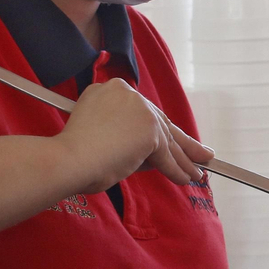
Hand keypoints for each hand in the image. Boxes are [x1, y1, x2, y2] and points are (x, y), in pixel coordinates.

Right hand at [56, 78, 211, 193]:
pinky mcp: (149, 132)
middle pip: (161, 122)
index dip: (159, 128)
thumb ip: (127, 136)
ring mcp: (141, 111)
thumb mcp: (100, 133)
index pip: (143, 112)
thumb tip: (156, 154)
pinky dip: (176, 170)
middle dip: (183, 142)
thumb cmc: (73, 153)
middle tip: (202, 154)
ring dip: (184, 160)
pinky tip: (185, 179)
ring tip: (197, 173)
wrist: (67, 160)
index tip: (170, 139)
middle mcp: (129, 94)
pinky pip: (166, 156)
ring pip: (167, 140)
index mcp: (113, 89)